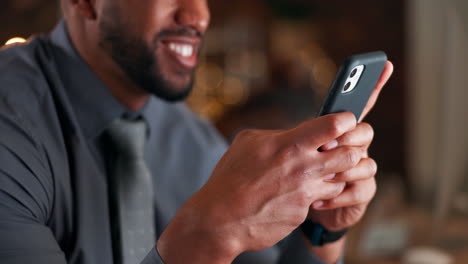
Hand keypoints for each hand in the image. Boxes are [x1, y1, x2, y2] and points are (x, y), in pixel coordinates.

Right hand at [157, 113, 366, 262]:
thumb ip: (277, 134)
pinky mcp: (303, 214)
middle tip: (337, 149)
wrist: (220, 218)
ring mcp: (306, 194)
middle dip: (349, 150)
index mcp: (290, 145)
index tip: (344, 120)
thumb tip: (294, 133)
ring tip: (312, 174)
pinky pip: (319, 200)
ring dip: (331, 175)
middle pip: (350, 155)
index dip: (345, 120)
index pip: (334, 125)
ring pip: (339, 180)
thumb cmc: (231, 176)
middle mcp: (304, 169)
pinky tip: (293, 194)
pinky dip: (313, 196)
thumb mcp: (248, 142)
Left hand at [307, 61, 392, 230]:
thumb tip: (305, 130)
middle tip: (324, 147)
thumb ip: (302, 135)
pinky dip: (337, 196)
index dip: (372, 85)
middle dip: (347, 138)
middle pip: (365, 132)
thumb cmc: (296, 173)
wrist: (298, 207)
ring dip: (341, 170)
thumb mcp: (293, 150)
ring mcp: (361, 169)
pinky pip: (360, 190)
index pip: (359, 104)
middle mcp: (355, 146)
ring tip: (320, 177)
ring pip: (366, 162)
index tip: (384, 64)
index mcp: (339, 131)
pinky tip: (316, 200)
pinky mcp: (362, 193)